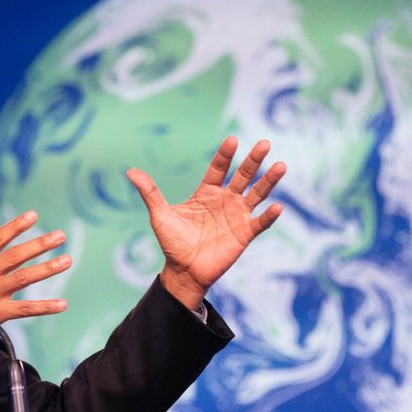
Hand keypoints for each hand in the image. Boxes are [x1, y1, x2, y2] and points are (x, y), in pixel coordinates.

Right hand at [0, 211, 70, 370]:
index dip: (15, 226)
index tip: (32, 215)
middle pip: (16, 255)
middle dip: (39, 244)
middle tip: (60, 236)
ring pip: (24, 277)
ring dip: (47, 269)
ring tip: (66, 261)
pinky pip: (25, 309)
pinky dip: (45, 307)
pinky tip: (61, 304)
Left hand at [127, 136, 285, 309]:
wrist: (183, 271)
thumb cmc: (172, 242)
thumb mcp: (160, 215)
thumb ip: (150, 192)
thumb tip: (130, 171)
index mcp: (207, 193)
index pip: (218, 168)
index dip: (225, 155)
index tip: (232, 140)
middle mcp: (225, 200)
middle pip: (243, 176)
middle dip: (254, 160)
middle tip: (265, 144)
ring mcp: (237, 216)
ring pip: (257, 194)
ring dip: (269, 181)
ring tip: (280, 166)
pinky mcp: (244, 234)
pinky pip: (260, 223)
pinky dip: (268, 216)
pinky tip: (277, 206)